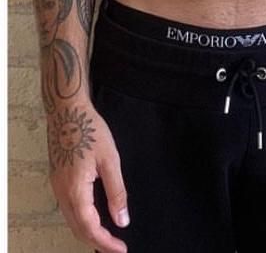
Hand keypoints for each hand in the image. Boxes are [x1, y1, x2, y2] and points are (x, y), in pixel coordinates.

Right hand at [46, 103, 127, 252]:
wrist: (67, 112)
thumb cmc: (91, 131)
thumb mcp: (110, 160)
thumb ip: (116, 192)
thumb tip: (122, 220)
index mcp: (76, 191)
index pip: (90, 228)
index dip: (105, 242)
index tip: (121, 250)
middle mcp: (62, 194)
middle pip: (77, 229)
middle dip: (96, 241)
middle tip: (116, 247)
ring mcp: (57, 187)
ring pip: (71, 220)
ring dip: (88, 231)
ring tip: (107, 236)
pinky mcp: (58, 180)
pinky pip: (68, 208)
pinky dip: (81, 218)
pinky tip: (94, 216)